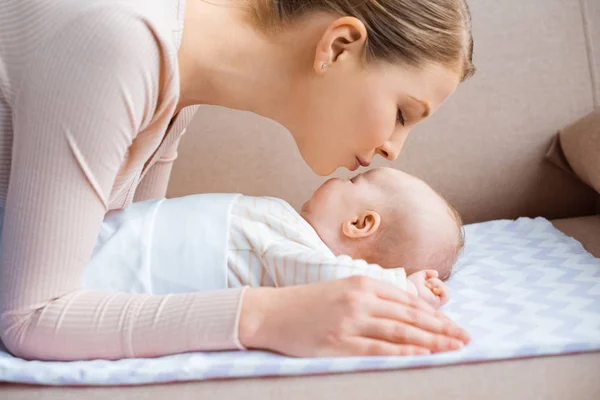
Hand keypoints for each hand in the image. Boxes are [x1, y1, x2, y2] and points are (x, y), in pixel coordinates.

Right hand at [239, 276, 468, 356]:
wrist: (271, 312)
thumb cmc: (307, 302)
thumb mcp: (342, 289)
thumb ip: (372, 296)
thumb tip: (404, 311)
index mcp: (363, 283)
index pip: (408, 300)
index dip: (435, 315)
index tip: (454, 325)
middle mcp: (360, 299)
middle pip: (410, 316)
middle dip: (442, 329)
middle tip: (466, 339)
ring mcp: (350, 321)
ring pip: (401, 331)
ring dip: (431, 341)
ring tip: (454, 348)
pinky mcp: (340, 342)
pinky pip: (379, 349)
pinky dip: (404, 352)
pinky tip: (423, 355)